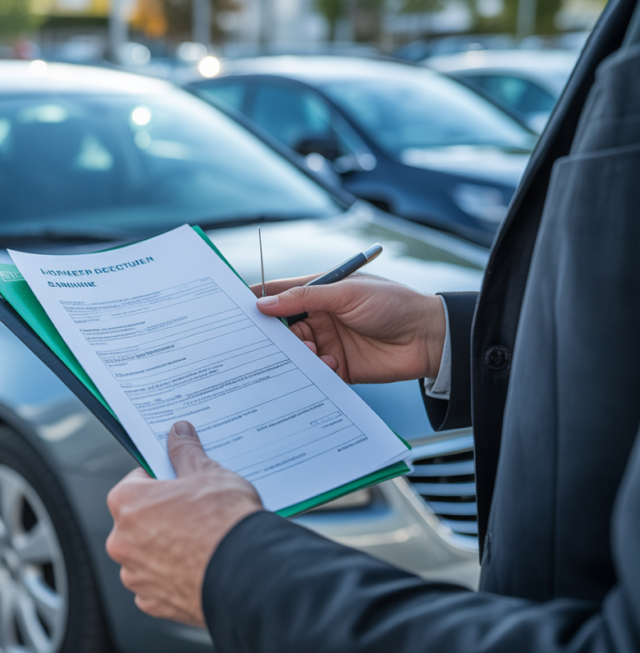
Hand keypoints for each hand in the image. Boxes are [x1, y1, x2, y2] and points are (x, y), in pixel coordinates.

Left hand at [105, 421, 261, 626]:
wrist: (247, 573)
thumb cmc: (223, 522)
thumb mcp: (207, 473)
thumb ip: (185, 452)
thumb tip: (179, 433)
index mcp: (127, 502)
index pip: (135, 481)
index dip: (161, 480)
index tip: (179, 484)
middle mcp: (121, 540)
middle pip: (139, 519)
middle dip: (162, 515)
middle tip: (194, 513)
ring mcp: (135, 574)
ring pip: (146, 553)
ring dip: (165, 547)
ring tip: (200, 542)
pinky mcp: (152, 601)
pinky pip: (157, 583)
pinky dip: (173, 576)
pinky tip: (197, 566)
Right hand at [250, 273, 445, 383]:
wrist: (429, 337)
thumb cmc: (393, 303)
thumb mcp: (347, 292)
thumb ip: (305, 297)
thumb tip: (264, 302)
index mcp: (320, 292)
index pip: (279, 293)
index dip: (257, 299)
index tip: (235, 308)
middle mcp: (319, 317)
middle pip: (282, 327)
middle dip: (272, 333)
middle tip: (263, 340)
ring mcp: (327, 343)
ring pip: (295, 351)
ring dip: (296, 352)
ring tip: (309, 349)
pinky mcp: (337, 368)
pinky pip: (314, 372)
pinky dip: (314, 370)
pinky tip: (328, 364)